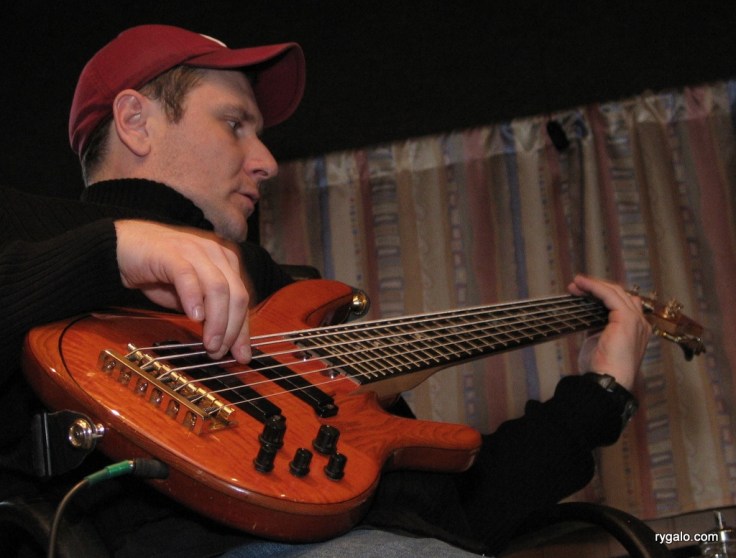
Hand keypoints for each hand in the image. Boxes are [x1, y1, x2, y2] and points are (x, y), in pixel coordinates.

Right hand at [114, 220, 250, 362]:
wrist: (125, 248)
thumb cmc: (160, 273)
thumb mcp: (191, 297)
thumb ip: (210, 313)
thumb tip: (226, 342)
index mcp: (226, 263)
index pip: (242, 299)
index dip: (243, 330)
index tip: (242, 355)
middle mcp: (215, 254)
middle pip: (236, 294)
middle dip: (232, 328)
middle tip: (220, 352)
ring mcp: (195, 250)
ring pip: (217, 288)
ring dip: (216, 321)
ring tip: (210, 343)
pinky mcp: (171, 253)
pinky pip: (187, 277)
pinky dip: (194, 299)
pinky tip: (194, 318)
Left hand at [568, 274, 651, 389]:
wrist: (607, 381)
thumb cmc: (601, 368)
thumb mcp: (598, 342)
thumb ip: (598, 328)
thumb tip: (588, 318)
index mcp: (635, 330)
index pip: (622, 304)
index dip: (602, 295)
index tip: (582, 293)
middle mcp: (639, 323)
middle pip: (619, 295)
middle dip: (596, 288)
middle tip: (576, 286)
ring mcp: (635, 320)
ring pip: (615, 292)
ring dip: (594, 285)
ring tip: (576, 283)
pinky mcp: (627, 319)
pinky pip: (610, 295)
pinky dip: (595, 287)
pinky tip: (582, 285)